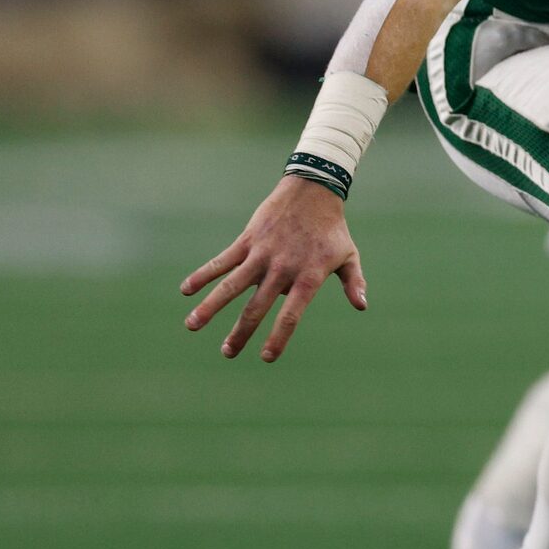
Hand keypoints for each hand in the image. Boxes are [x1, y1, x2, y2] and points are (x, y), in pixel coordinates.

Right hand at [181, 175, 367, 361]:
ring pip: (232, 285)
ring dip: (210, 306)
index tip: (266, 357)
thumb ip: (355, 282)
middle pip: (257, 306)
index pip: (291, 315)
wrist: (313, 191)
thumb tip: (362, 306)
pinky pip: (221, 261)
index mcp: (308, 277)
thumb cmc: (332, 229)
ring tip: (191, 326)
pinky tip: (186, 290)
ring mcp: (262, 254)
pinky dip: (203, 275)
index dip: (279, 337)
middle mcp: (282, 268)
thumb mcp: (349, 255)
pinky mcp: (247, 240)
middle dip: (241, 332)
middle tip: (228, 353)